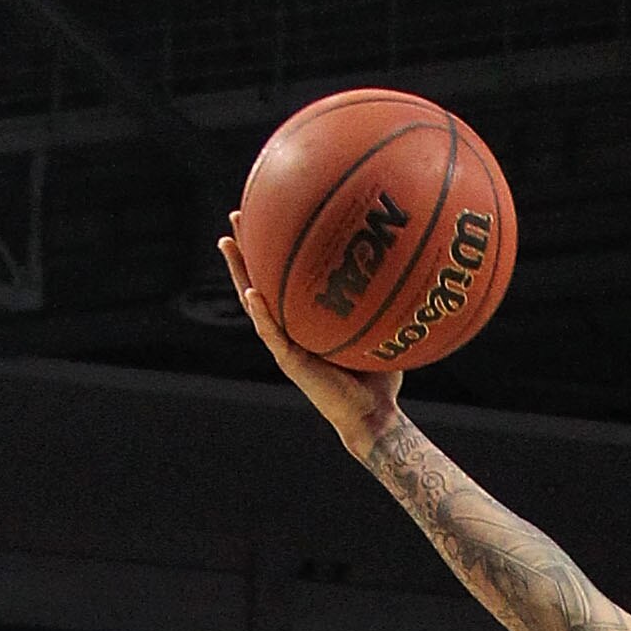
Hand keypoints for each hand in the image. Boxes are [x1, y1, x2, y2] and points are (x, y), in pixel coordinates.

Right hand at [218, 227, 400, 462]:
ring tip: (227, 243)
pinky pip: (272, 334)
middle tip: (237, 215)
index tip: (266, 215)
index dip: (274, 249)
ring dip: (240, 273)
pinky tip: (251, 292)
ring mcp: (286, 344)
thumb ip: (383, 299)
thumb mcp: (382, 327)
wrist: (373, 415)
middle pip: (261, 280)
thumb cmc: (380, 376)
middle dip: (247, 249)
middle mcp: (291, 329)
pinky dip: (261, 313)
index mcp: (305, 320)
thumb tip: (403, 261)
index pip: (285, 278)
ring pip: (255, 303)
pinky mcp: (290, 362)